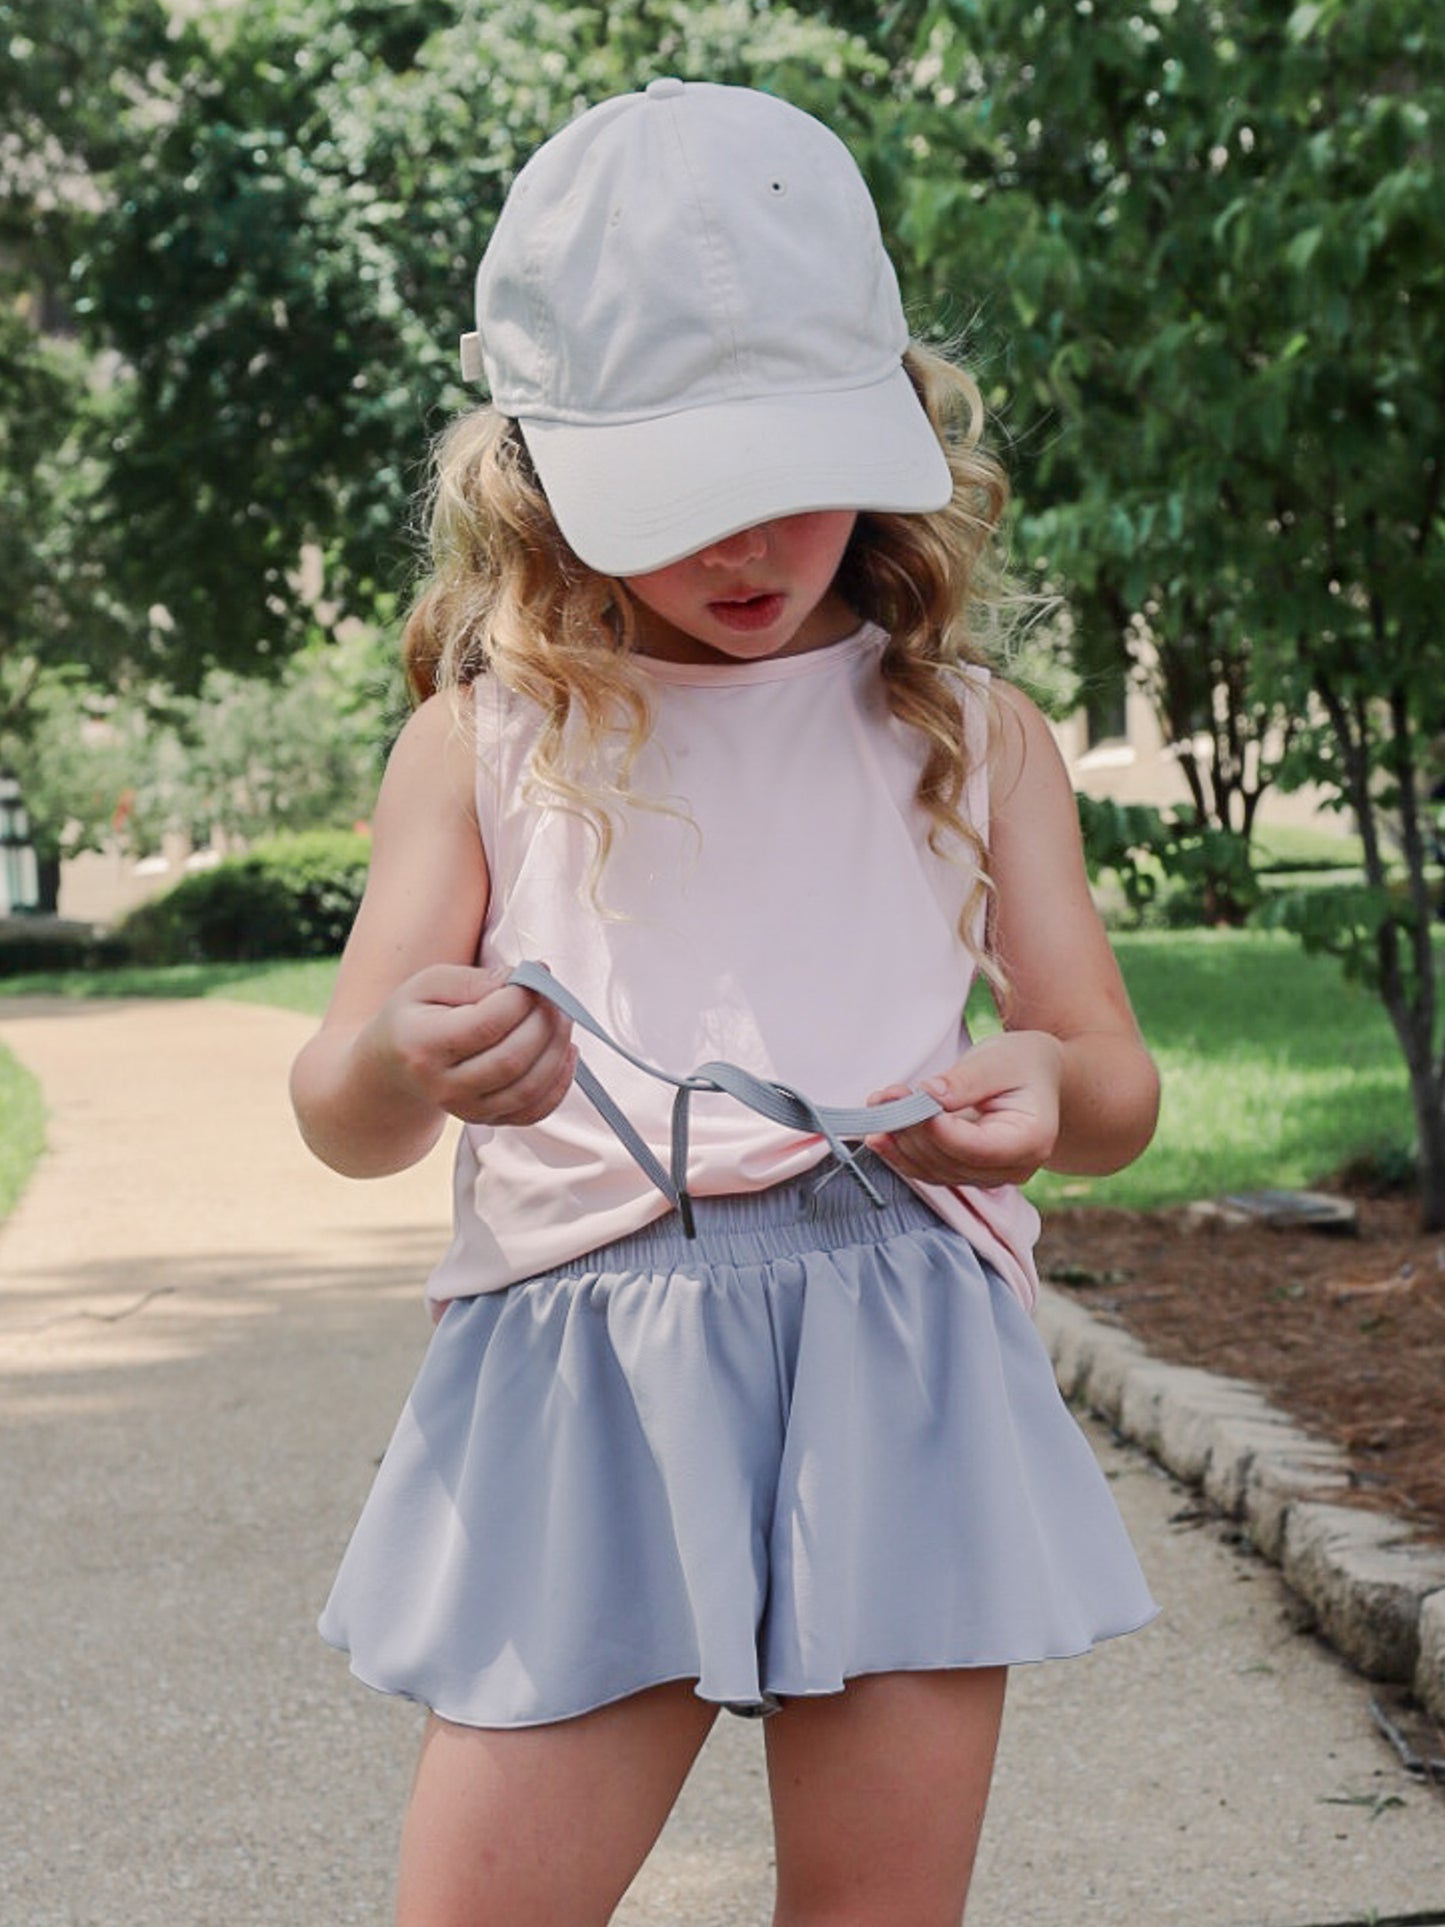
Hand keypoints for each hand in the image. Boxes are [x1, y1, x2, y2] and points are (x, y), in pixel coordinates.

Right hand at [367, 964, 576, 1127]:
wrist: (395, 1068)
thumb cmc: (416, 1018)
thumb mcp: (429, 984)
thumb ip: (472, 981)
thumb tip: (520, 981)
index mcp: (423, 1046)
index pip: (486, 1025)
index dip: (521, 998)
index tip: (535, 975)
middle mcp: (444, 1086)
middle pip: (512, 1059)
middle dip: (544, 1022)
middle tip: (554, 995)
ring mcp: (468, 1110)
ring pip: (529, 1088)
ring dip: (557, 1049)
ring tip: (562, 1018)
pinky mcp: (489, 1121)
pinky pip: (535, 1111)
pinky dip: (560, 1082)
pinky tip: (565, 1051)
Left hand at [864, 1031, 1063, 1188]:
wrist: (1036, 1077)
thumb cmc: (1022, 1063)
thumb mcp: (999, 1060)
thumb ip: (965, 1080)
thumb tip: (928, 1096)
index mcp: (1031, 1139)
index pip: (976, 1147)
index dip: (937, 1130)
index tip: (908, 1102)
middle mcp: (1014, 1167)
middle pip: (951, 1161)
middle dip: (912, 1130)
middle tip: (885, 1097)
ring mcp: (990, 1175)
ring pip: (935, 1170)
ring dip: (900, 1142)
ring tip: (878, 1108)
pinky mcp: (968, 1173)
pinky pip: (930, 1170)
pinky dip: (902, 1153)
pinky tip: (879, 1134)